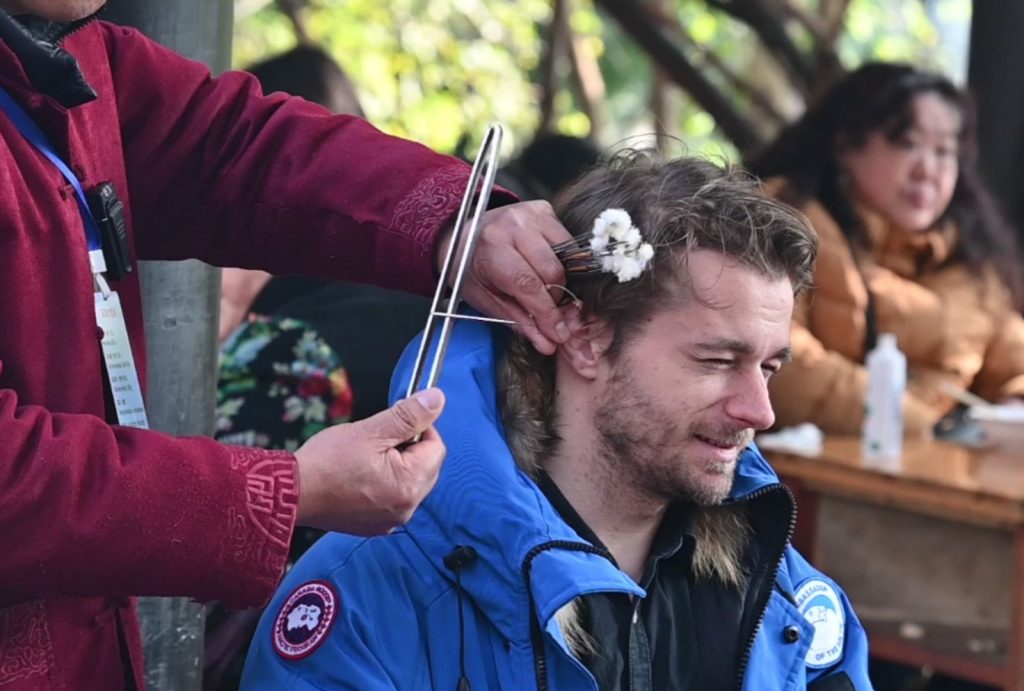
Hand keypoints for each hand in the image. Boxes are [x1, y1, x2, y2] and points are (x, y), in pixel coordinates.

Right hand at [294, 388, 445, 535]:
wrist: (289, 493)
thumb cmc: (327, 461)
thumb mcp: (371, 430)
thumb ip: (408, 415)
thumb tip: (436, 399)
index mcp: (409, 486)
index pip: (436, 448)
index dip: (419, 428)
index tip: (394, 422)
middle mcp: (406, 510)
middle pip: (426, 467)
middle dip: (408, 449)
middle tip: (377, 441)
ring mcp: (390, 521)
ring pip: (409, 483)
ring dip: (396, 466)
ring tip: (365, 459)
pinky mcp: (374, 526)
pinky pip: (392, 499)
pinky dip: (383, 484)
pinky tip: (359, 477)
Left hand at [437, 200, 572, 354]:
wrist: (461, 235)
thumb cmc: (471, 269)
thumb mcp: (485, 299)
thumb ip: (517, 321)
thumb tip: (547, 343)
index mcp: (491, 247)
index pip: (529, 285)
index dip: (547, 314)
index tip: (558, 334)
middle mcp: (512, 225)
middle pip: (552, 271)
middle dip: (554, 299)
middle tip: (546, 311)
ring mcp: (530, 213)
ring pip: (565, 256)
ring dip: (559, 279)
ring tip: (543, 287)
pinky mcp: (543, 209)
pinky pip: (566, 242)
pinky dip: (561, 260)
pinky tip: (544, 267)